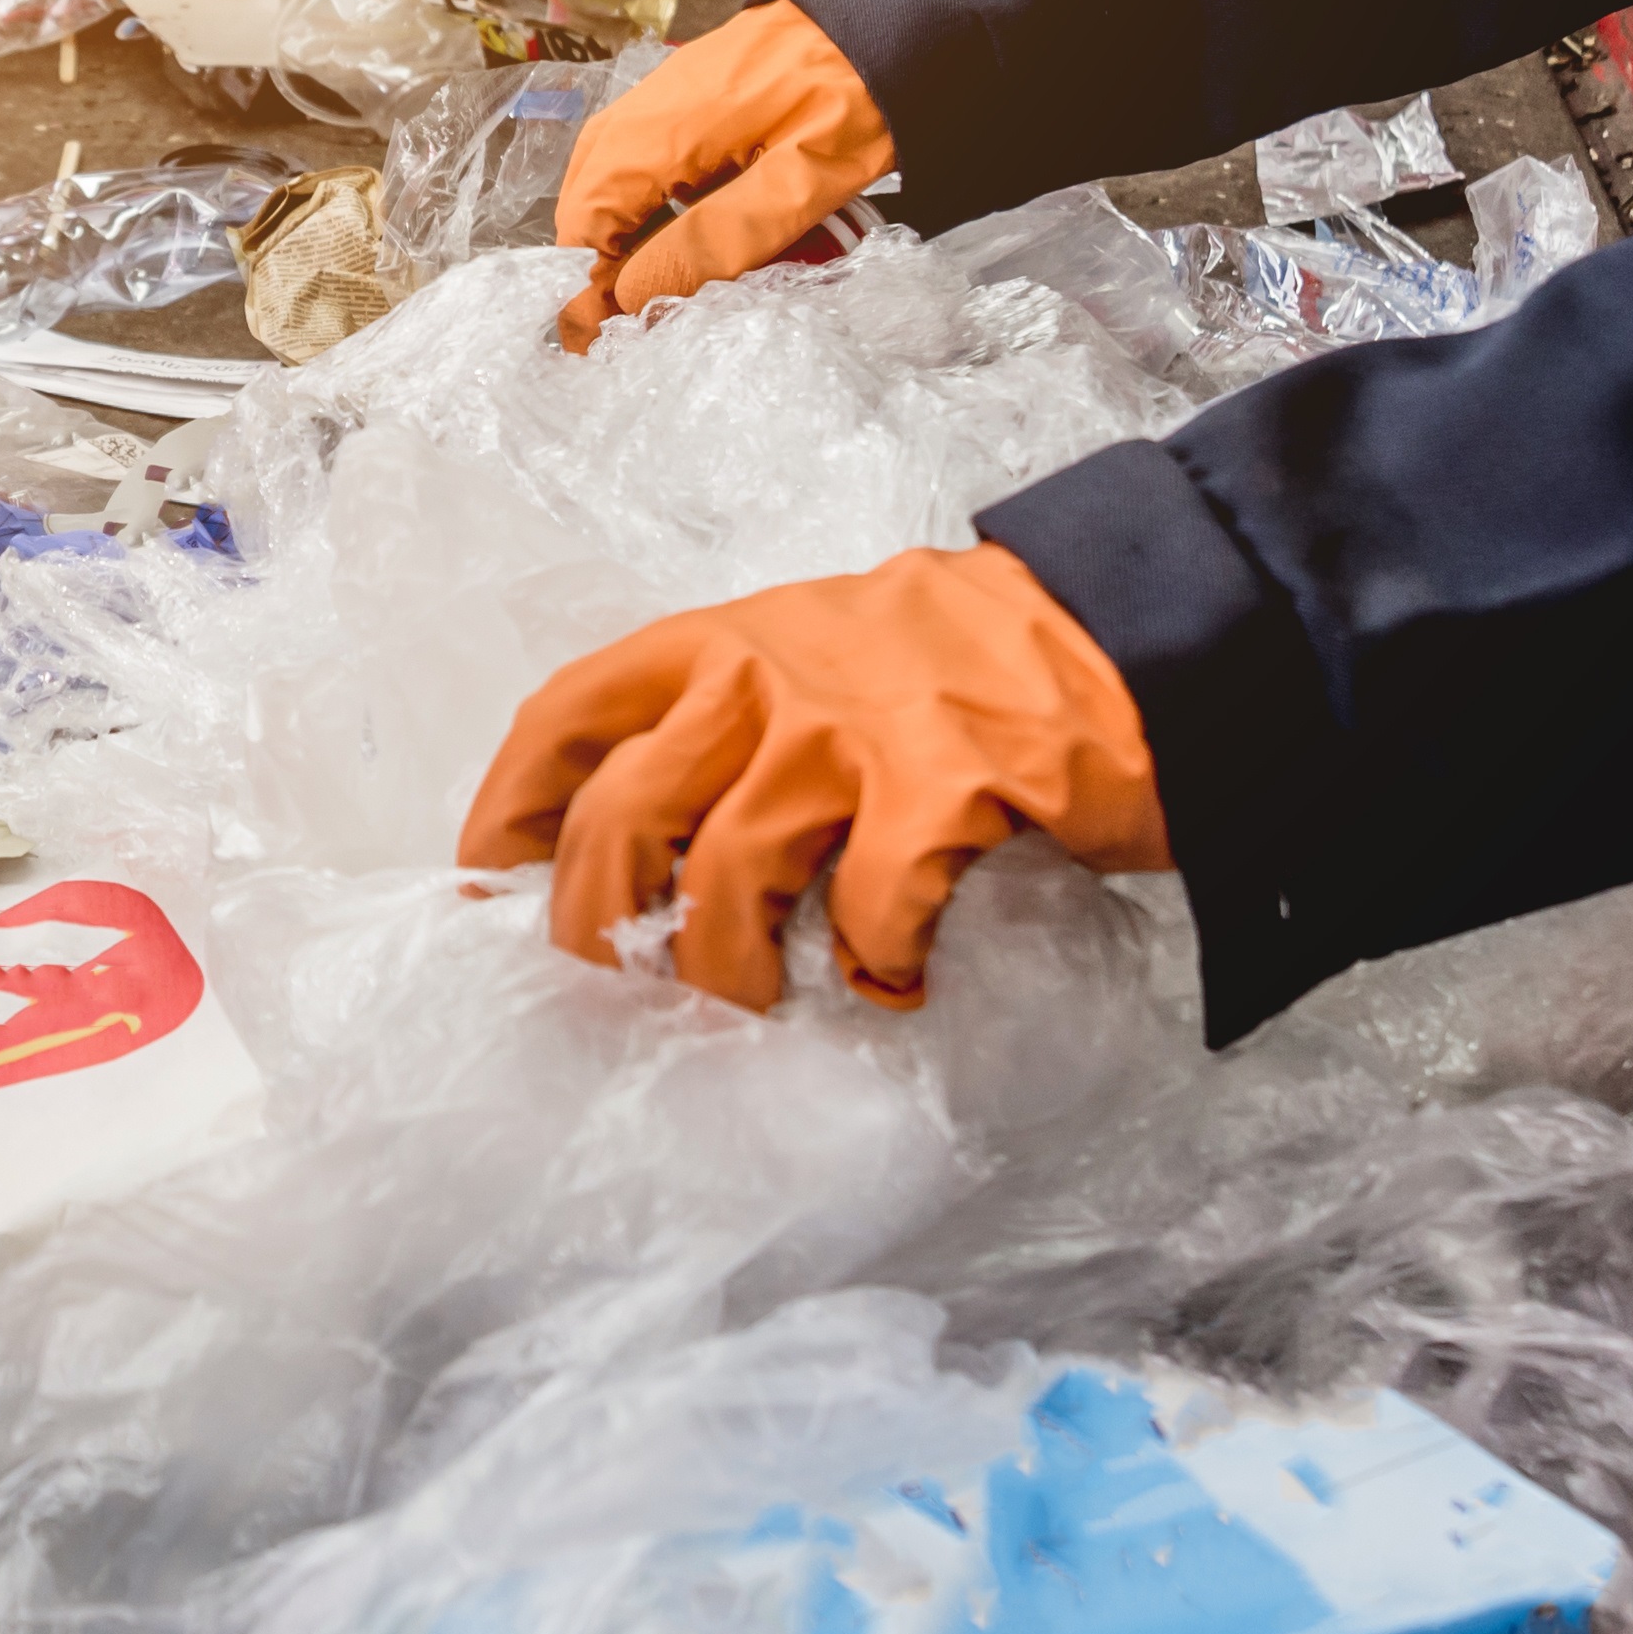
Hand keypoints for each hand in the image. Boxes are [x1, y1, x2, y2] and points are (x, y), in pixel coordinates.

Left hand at [457, 542, 1168, 1011]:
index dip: (512, 812)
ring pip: (725, 883)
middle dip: (602, 931)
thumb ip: (733, 720)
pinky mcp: (945, 786)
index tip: (495, 884)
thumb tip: (640, 840)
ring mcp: (853, 729)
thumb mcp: (825, 650)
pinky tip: (899, 975)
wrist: (1138, 631)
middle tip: (632, 990)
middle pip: (621, 820)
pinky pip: (868, 911)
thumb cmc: (973, 662)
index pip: (568, 716)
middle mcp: (769, 674)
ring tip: (772, 1002)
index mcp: (725, 642)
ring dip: (732, 973)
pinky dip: (875, 965)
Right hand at [555, 2, 894, 351]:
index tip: (620, 327)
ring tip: (665, 274)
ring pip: (606, 174)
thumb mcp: (801, 182)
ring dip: (621, 231)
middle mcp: (642, 106)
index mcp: (661, 130)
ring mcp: (662, 93)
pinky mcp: (686, 91)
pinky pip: (637, 152)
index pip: (583, 220)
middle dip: (601, 261)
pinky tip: (685, 223)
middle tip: (644, 308)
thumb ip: (719, 238)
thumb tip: (637, 292)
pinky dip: (644, 198)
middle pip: (585, 198)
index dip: (591, 281)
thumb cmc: (857, 95)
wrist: (890, 10)